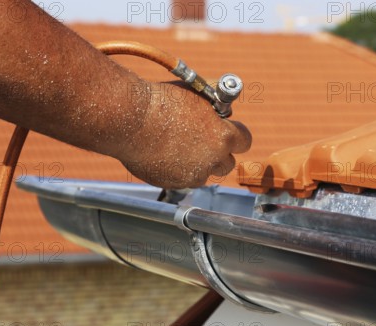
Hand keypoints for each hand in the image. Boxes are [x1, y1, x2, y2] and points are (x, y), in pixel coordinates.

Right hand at [121, 81, 251, 188]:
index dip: (236, 135)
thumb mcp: (195, 91)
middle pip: (227, 163)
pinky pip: (183, 180)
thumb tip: (225, 102)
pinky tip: (164, 154)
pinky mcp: (174, 183)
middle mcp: (213, 159)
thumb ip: (215, 99)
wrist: (130, 119)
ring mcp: (193, 174)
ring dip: (198, 164)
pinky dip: (178, 170)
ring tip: (180, 146)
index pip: (245, 141)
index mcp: (224, 136)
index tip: (227, 131)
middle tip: (203, 141)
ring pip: (204, 174)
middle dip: (218, 153)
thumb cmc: (161, 102)